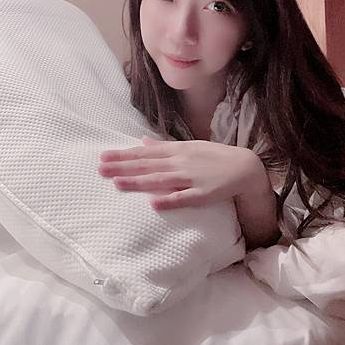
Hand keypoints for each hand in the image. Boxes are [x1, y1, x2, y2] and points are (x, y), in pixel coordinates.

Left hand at [98, 136, 262, 210]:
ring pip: (160, 180)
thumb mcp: (188, 147)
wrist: (244, 167)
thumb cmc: (213, 157)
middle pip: (147, 165)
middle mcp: (180, 162)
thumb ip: (164, 146)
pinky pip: (183, 198)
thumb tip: (143, 140)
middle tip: (100, 169)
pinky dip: (169, 200)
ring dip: (138, 182)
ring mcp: (190, 178)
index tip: (104, 156)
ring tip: (117, 184)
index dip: (124, 155)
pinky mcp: (202, 194)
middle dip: (123, 167)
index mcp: (176, 151)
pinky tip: (153, 203)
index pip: (145, 153)